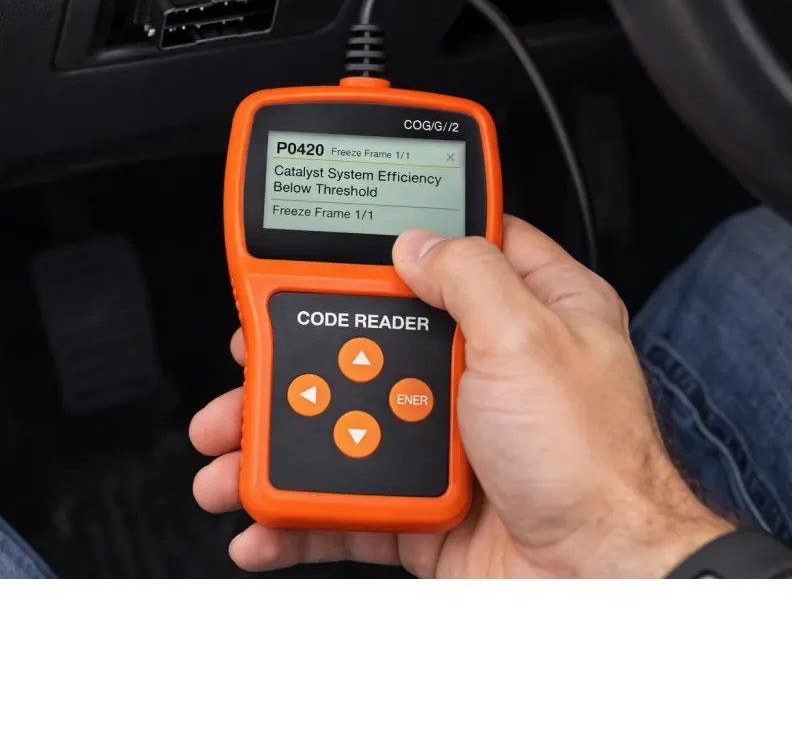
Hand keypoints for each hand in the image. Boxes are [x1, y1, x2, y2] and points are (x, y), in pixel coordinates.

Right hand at [190, 215, 730, 576]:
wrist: (603, 585)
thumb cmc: (595, 466)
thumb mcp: (529, 342)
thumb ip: (469, 277)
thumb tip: (415, 242)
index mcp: (525, 314)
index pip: (449, 254)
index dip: (388, 245)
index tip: (329, 245)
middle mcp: (481, 370)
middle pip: (367, 342)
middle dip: (293, 359)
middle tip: (243, 365)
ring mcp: (446, 437)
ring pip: (345, 421)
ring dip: (277, 441)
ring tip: (224, 460)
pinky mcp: (421, 498)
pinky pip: (346, 498)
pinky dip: (298, 512)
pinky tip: (263, 520)